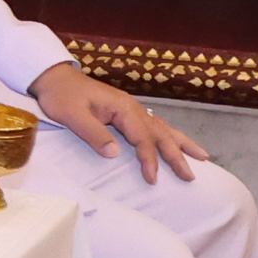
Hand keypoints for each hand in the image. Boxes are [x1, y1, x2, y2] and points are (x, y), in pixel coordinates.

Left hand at [33, 63, 206, 182]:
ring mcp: (131, 109)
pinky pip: (154, 125)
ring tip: (203, 158)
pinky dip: (169, 136)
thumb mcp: (72, 115)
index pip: (142, 138)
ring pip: (162, 128)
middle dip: (177, 155)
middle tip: (190, 176)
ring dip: (181, 144)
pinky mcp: (126, 113)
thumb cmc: (61, 96)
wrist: (54, 77)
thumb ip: (93, 133)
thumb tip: (115, 153)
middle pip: (160, 133)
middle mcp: (132, 107)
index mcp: (122, 108)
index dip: (148, 159)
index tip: (152, 179)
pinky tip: (177, 143)